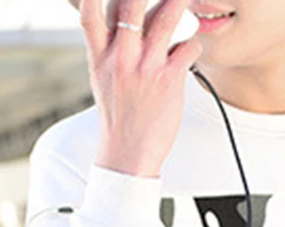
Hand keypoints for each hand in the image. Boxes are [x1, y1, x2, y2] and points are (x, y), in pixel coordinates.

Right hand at [79, 0, 202, 176]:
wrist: (128, 152)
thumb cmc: (119, 116)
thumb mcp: (102, 78)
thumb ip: (108, 48)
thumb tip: (120, 22)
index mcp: (100, 55)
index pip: (90, 10)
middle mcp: (121, 56)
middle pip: (131, 4)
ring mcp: (145, 67)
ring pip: (165, 19)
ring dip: (178, 3)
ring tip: (185, 0)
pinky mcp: (168, 79)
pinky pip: (187, 48)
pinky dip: (194, 43)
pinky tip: (193, 48)